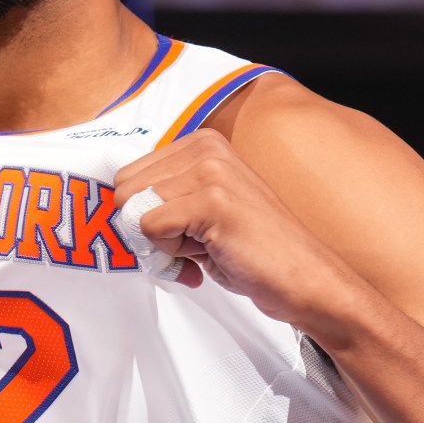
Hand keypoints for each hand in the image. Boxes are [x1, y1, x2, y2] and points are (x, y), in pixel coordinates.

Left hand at [112, 130, 363, 334]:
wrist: (304, 278)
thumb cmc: (255, 250)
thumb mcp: (202, 210)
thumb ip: (166, 200)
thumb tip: (120, 210)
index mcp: (203, 144)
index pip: (128, 175)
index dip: (142, 214)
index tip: (176, 233)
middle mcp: (206, 148)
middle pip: (124, 190)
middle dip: (145, 228)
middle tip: (185, 247)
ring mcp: (212, 171)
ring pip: (135, 209)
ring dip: (159, 243)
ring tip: (199, 250)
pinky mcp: (213, 201)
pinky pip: (150, 228)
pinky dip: (169, 255)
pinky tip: (204, 258)